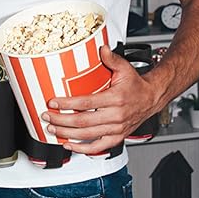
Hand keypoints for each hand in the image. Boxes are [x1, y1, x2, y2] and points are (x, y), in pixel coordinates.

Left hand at [41, 45, 159, 153]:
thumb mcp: (125, 68)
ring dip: (68, 134)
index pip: (86, 103)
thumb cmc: (136, 85)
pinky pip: (99, 146)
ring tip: (53, 129)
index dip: (67, 104)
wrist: (151, 99)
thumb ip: (111, 59)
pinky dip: (83, 149)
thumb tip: (101, 48)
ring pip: (89, 135)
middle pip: (84, 121)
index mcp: (115, 99)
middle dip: (62, 120)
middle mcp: (116, 116)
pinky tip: (70, 145)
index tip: (53, 102)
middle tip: (47, 116)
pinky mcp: (117, 137)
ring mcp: (116, 128)